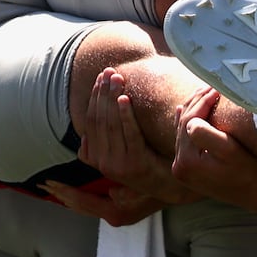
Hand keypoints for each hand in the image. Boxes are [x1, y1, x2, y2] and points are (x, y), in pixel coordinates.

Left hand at [40, 179, 163, 226]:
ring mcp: (117, 212)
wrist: (179, 189)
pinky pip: (94, 201)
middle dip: (62, 193)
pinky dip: (81, 195)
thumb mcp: (144, 186)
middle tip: (44, 184)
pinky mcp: (120, 207)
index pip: (82, 201)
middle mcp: (114, 215)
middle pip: (80, 205)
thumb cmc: (161, 183)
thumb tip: (113, 193)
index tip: (49, 182)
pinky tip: (74, 188)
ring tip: (54, 187)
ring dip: (70, 195)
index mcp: (116, 211)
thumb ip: (127, 191)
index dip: (64, 191)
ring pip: (85, 205)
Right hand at [78, 68, 194, 204]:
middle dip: (103, 93)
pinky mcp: (136, 164)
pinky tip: (126, 99)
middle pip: (99, 120)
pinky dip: (126, 115)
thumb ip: (105, 136)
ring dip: (113, 98)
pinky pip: (129, 134)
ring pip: (111, 125)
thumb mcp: (118, 149)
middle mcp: (102, 163)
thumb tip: (93, 114)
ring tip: (117, 79)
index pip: (90, 121)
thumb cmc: (144, 160)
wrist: (167, 183)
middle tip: (108, 73)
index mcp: (94, 158)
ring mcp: (118, 165)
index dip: (94, 97)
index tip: (100, 78)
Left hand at [171, 86, 256, 212]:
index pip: (190, 122)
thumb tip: (190, 121)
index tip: (216, 88)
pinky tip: (182, 110)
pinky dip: (184, 125)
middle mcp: (179, 167)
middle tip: (210, 86)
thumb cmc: (248, 168)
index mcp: (186, 161)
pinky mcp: (187, 169)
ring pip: (183, 132)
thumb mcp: (229, 149)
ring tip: (202, 93)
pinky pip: (183, 141)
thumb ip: (205, 134)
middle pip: (184, 126)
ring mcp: (181, 169)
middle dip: (196, 104)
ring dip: (192, 111)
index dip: (202, 102)